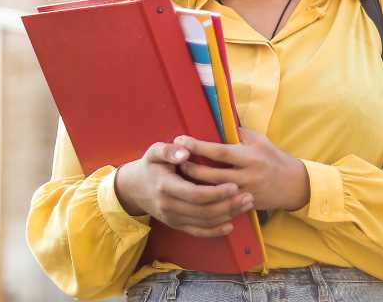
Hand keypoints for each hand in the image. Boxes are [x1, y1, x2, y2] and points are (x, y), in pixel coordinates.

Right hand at [113, 141, 254, 237]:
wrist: (134, 188)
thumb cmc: (150, 165)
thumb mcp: (154, 152)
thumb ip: (169, 150)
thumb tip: (185, 151)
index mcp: (165, 186)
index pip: (195, 194)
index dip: (216, 192)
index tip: (234, 185)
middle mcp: (168, 206)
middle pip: (203, 211)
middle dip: (228, 205)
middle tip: (248, 196)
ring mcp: (172, 218)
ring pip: (204, 222)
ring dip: (227, 216)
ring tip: (246, 205)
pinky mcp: (176, 225)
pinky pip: (197, 232)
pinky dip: (215, 231)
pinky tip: (230, 225)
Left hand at [174, 128, 310, 211]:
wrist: (293, 185)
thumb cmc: (273, 158)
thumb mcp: (259, 140)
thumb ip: (238, 133)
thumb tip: (215, 122)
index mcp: (249, 156)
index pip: (219, 151)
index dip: (198, 146)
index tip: (180, 140)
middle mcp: (247, 176)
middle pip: (212, 175)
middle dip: (190, 168)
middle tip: (173, 161)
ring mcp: (245, 193)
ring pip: (213, 192)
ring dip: (194, 185)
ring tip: (178, 177)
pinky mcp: (244, 206)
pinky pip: (221, 204)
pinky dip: (206, 199)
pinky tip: (192, 194)